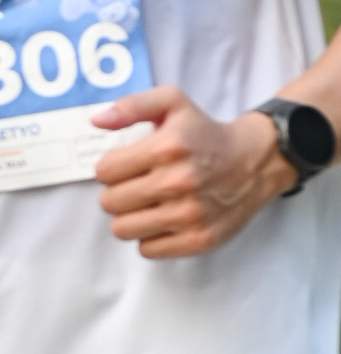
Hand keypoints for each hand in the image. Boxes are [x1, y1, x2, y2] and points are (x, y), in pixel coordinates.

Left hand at [93, 90, 291, 257]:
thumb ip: (131, 106)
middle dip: (119, 193)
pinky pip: (147, 250)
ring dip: (131, 217)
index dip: (112, 168)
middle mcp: (178, 182)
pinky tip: (165, 220)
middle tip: (139, 185)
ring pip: (122, 229)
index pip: (104, 172)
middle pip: (109, 203)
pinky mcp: (199, 239)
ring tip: (150, 203)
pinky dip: (151, 237)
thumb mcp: (171, 103)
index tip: (128, 165)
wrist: (255, 161)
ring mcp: (190, 215)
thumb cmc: (206, 134)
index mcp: (166, 148)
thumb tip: (97, 119)